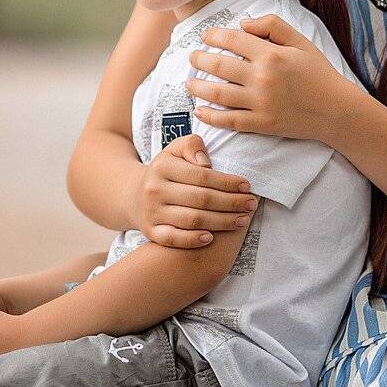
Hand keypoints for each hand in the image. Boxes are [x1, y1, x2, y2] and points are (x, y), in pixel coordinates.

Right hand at [133, 133, 258, 248]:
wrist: (135, 196)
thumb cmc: (167, 171)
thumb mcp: (175, 150)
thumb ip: (192, 146)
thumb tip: (206, 163)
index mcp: (162, 167)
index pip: (202, 176)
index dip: (227, 182)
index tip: (247, 186)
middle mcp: (155, 190)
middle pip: (201, 199)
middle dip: (231, 203)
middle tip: (251, 204)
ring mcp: (152, 213)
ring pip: (192, 220)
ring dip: (221, 222)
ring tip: (242, 220)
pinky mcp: (151, 232)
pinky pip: (172, 239)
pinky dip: (192, 240)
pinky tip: (211, 238)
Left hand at [186, 14, 356, 145]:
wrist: (337, 110)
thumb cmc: (319, 73)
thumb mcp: (301, 41)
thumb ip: (272, 26)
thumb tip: (242, 23)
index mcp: (270, 54)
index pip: (232, 40)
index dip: (214, 36)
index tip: (205, 37)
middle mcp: (262, 77)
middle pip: (219, 66)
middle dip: (199, 60)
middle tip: (192, 58)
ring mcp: (260, 103)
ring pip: (217, 93)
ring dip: (197, 87)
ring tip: (189, 83)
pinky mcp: (261, 124)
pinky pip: (229, 120)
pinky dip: (210, 116)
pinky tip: (199, 111)